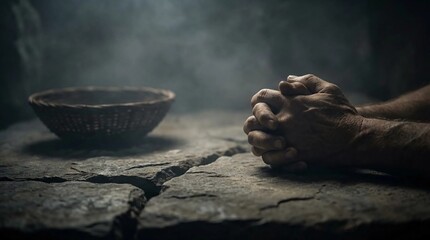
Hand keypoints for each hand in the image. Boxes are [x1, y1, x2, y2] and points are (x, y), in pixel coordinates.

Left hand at [245, 74, 363, 167]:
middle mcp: (285, 119)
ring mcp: (287, 138)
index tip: (265, 106)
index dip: (260, 101)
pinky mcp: (293, 155)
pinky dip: (269, 156)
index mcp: (290, 102)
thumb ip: (306, 81)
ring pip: (257, 141)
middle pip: (253, 119)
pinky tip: (275, 153)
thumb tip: (286, 80)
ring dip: (258, 141)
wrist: (354, 138)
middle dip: (254, 122)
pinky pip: (270, 158)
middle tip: (262, 126)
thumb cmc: (342, 113)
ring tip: (266, 141)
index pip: (262, 97)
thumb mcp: (328, 89)